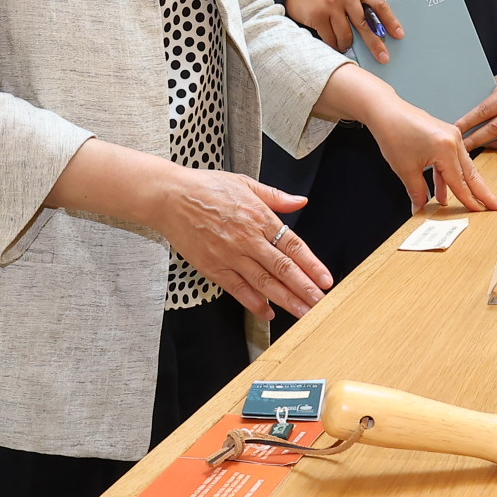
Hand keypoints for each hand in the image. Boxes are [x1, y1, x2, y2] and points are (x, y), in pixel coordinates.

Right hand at [151, 170, 331, 318]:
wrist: (170, 197)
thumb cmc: (206, 188)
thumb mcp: (245, 183)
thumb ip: (275, 196)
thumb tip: (301, 200)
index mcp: (259, 216)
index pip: (293, 245)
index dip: (312, 265)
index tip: (326, 280)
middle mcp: (247, 239)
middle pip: (283, 268)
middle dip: (305, 288)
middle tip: (322, 303)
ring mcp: (230, 255)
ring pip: (264, 283)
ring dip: (287, 300)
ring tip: (305, 313)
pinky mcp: (213, 267)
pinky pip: (238, 289)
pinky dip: (254, 303)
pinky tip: (269, 312)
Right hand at [286, 0, 403, 61]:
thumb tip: (376, 24)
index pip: (379, 4)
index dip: (390, 21)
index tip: (399, 35)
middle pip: (365, 24)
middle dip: (375, 43)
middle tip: (383, 56)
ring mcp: (331, 4)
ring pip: (347, 34)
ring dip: (348, 44)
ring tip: (346, 45)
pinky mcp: (318, 15)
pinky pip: (331, 38)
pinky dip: (334, 44)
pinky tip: (334, 43)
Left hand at [358, 89, 496, 214]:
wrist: (386, 111)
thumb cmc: (393, 132)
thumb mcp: (405, 169)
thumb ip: (417, 191)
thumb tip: (421, 206)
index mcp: (445, 148)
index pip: (460, 181)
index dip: (469, 200)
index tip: (480, 211)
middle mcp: (453, 140)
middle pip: (471, 173)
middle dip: (483, 192)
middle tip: (496, 206)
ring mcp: (451, 136)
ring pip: (463, 166)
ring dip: (465, 185)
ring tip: (474, 201)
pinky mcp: (445, 135)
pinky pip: (453, 159)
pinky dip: (450, 175)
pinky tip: (445, 190)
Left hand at [457, 72, 496, 153]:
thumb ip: (486, 99)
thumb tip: (465, 116)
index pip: (484, 111)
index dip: (468, 122)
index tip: (457, 129)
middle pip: (493, 128)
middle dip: (474, 139)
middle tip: (461, 145)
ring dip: (486, 145)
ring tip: (472, 147)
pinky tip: (489, 144)